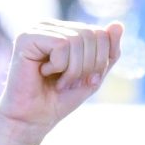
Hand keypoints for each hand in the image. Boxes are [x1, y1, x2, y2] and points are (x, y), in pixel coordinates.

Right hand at [0, 21, 123, 134]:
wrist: (32, 120)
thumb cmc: (59, 99)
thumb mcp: (93, 76)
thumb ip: (108, 52)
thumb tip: (118, 24)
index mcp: (65, 30)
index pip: (101, 33)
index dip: (100, 61)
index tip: (82, 79)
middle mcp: (51, 25)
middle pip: (92, 35)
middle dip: (88, 66)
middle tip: (69, 82)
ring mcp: (38, 29)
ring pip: (77, 39)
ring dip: (73, 69)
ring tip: (57, 81)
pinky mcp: (26, 38)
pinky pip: (61, 45)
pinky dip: (59, 66)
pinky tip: (43, 73)